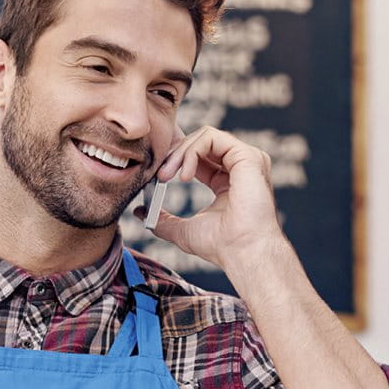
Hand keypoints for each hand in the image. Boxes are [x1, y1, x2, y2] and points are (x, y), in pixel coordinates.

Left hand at [138, 126, 284, 269]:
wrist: (242, 252)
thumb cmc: (222, 246)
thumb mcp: (183, 230)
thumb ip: (163, 220)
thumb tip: (140, 212)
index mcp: (227, 181)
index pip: (199, 156)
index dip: (175, 159)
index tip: (158, 176)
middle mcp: (239, 167)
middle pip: (200, 142)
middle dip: (174, 155)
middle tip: (160, 176)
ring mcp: (246, 160)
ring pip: (204, 136)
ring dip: (180, 153)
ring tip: (168, 176)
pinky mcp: (248, 156)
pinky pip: (212, 138)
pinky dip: (192, 152)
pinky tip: (185, 175)